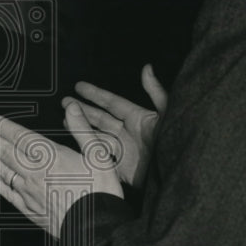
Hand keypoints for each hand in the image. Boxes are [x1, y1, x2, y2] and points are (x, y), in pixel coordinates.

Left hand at [0, 109, 121, 238]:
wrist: (96, 230)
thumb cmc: (99, 194)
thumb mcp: (99, 155)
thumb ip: (82, 129)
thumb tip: (72, 108)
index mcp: (51, 157)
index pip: (20, 137)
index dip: (1, 126)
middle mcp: (35, 173)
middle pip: (5, 151)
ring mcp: (29, 191)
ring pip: (1, 170)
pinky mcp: (28, 208)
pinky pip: (5, 191)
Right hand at [61, 63, 166, 187]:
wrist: (180, 177)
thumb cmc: (178, 144)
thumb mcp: (169, 114)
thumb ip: (156, 92)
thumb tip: (147, 68)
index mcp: (140, 119)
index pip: (112, 103)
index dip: (95, 94)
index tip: (79, 87)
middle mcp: (129, 134)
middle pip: (101, 119)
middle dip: (83, 109)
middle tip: (65, 102)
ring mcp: (125, 152)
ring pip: (97, 137)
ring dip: (81, 128)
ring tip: (65, 120)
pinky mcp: (123, 171)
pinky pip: (101, 159)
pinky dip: (88, 153)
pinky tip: (76, 146)